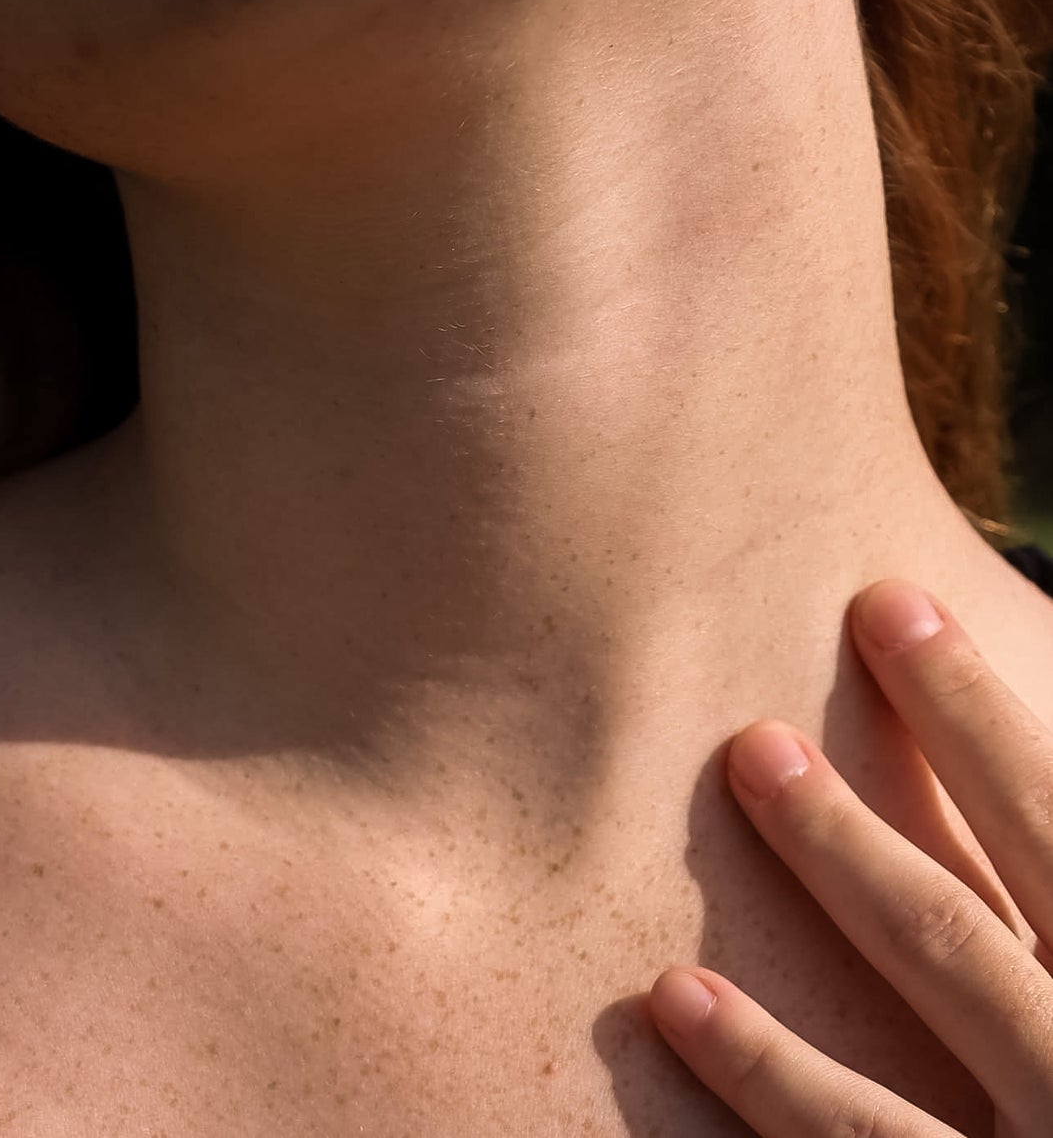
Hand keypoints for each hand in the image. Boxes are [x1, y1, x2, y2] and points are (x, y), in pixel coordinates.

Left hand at [643, 578, 1052, 1133]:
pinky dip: (765, 1078)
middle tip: (789, 676)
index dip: (979, 714)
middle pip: (990, 904)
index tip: (889, 601)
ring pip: (942, 993)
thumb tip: (1008, 835)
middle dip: (907, 772)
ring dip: (838, 873)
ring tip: (744, 763)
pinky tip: (672, 998)